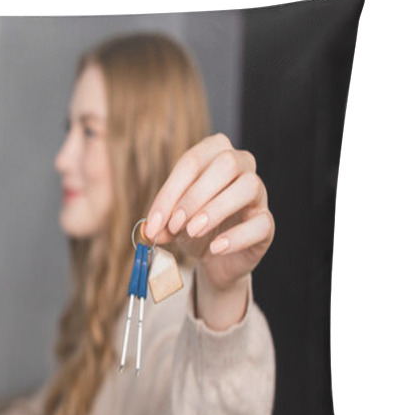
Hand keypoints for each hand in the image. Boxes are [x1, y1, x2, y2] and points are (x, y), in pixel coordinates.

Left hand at [143, 133, 274, 327]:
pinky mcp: (267, 223)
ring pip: (249, 186)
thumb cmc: (193, 228)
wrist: (215, 259)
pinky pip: (261, 223)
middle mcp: (242, 166)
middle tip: (175, 224)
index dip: (171, 191)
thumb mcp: (172, 222)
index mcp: (214, 155)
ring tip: (194, 231)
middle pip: (226, 163)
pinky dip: (236, 236)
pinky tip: (216, 248)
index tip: (154, 223)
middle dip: (195, 195)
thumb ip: (161, 222)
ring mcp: (259, 194)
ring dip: (216, 209)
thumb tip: (149, 229)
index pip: (193, 161)